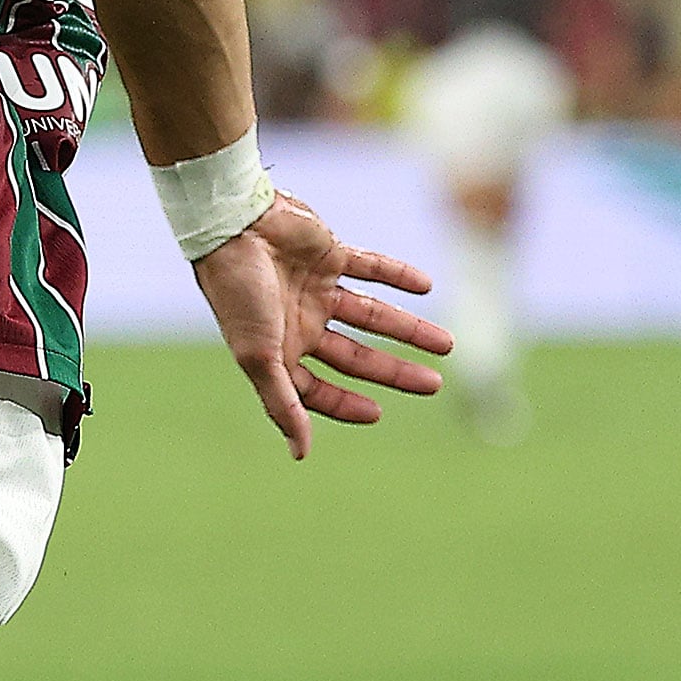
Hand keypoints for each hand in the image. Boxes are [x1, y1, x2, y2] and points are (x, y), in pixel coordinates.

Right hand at [192, 193, 450, 457]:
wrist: (232, 226)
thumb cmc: (238, 295)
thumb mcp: (259, 357)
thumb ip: (282, 405)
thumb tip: (301, 454)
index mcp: (279, 350)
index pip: (318, 388)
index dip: (346, 404)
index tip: (379, 412)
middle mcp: (299, 322)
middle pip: (356, 355)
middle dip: (394, 371)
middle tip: (435, 384)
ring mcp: (316, 288)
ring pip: (372, 314)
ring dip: (409, 329)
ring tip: (447, 344)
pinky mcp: (329, 253)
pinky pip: (371, 266)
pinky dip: (398, 275)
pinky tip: (426, 286)